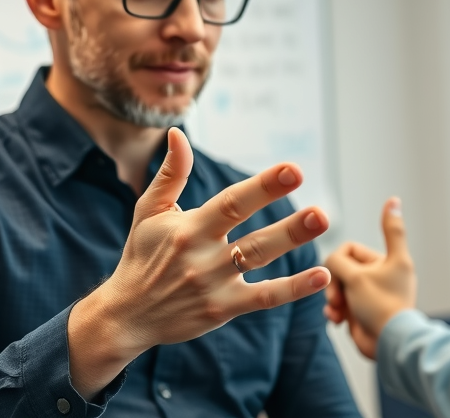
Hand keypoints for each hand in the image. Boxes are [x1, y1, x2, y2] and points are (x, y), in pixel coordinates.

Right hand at [68, 128, 331, 395]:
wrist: (127, 314)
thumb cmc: (141, 255)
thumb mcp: (148, 211)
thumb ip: (170, 174)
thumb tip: (178, 134)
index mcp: (189, 228)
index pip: (232, 203)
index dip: (263, 187)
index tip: (292, 170)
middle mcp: (203, 256)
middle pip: (252, 236)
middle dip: (288, 224)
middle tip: (320, 211)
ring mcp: (215, 285)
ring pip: (260, 262)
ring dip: (292, 244)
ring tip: (322, 224)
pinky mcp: (223, 309)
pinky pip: (264, 298)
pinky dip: (293, 289)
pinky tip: (321, 276)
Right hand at [323, 197, 415, 358]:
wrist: (388, 346)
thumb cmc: (379, 306)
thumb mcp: (359, 274)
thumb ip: (348, 251)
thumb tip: (394, 199)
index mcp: (386, 262)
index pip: (349, 250)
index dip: (339, 261)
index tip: (341, 275)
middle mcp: (378, 276)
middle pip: (340, 269)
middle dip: (334, 284)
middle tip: (338, 299)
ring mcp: (369, 295)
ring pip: (337, 288)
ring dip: (333, 299)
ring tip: (338, 312)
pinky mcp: (361, 312)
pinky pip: (340, 305)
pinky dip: (336, 311)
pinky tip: (337, 320)